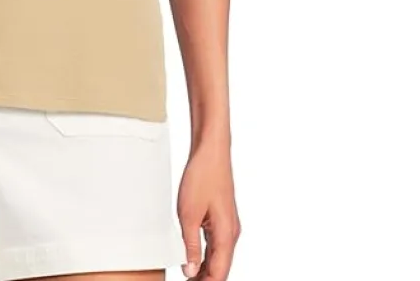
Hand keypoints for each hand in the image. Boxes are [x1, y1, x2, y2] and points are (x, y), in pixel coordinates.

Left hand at [176, 137, 240, 279]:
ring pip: (218, 257)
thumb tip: (190, 271)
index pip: (218, 273)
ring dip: (205, 269)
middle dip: (205, 279)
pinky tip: (194, 259)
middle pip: (220, 268)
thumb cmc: (202, 177)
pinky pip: (216, 245)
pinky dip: (206, 256)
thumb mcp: (188, 214)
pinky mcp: (222, 219)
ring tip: (188, 276)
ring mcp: (228, 226)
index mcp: (226, 235)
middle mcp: (231, 233)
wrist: (211, 151)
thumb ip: (190, 245)